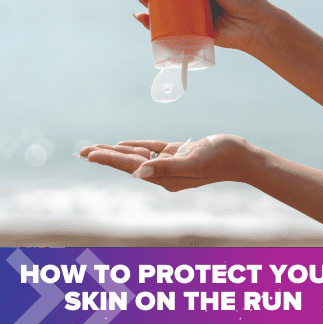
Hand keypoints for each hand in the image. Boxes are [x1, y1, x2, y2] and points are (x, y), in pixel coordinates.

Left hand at [77, 134, 249, 191]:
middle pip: (128, 164)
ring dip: (116, 152)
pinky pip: (152, 150)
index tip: (88, 154)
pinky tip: (123, 145)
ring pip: (137, 157)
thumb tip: (139, 172)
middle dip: (104, 157)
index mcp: (165, 178)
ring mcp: (170, 164)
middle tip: (81, 152)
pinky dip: (137, 147)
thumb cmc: (220, 159)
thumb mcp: (194, 162)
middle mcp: (164, 174)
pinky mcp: (177, 155)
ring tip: (95, 149)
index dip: (108, 159)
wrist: (241, 157)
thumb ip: (167, 167)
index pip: (130, 167)